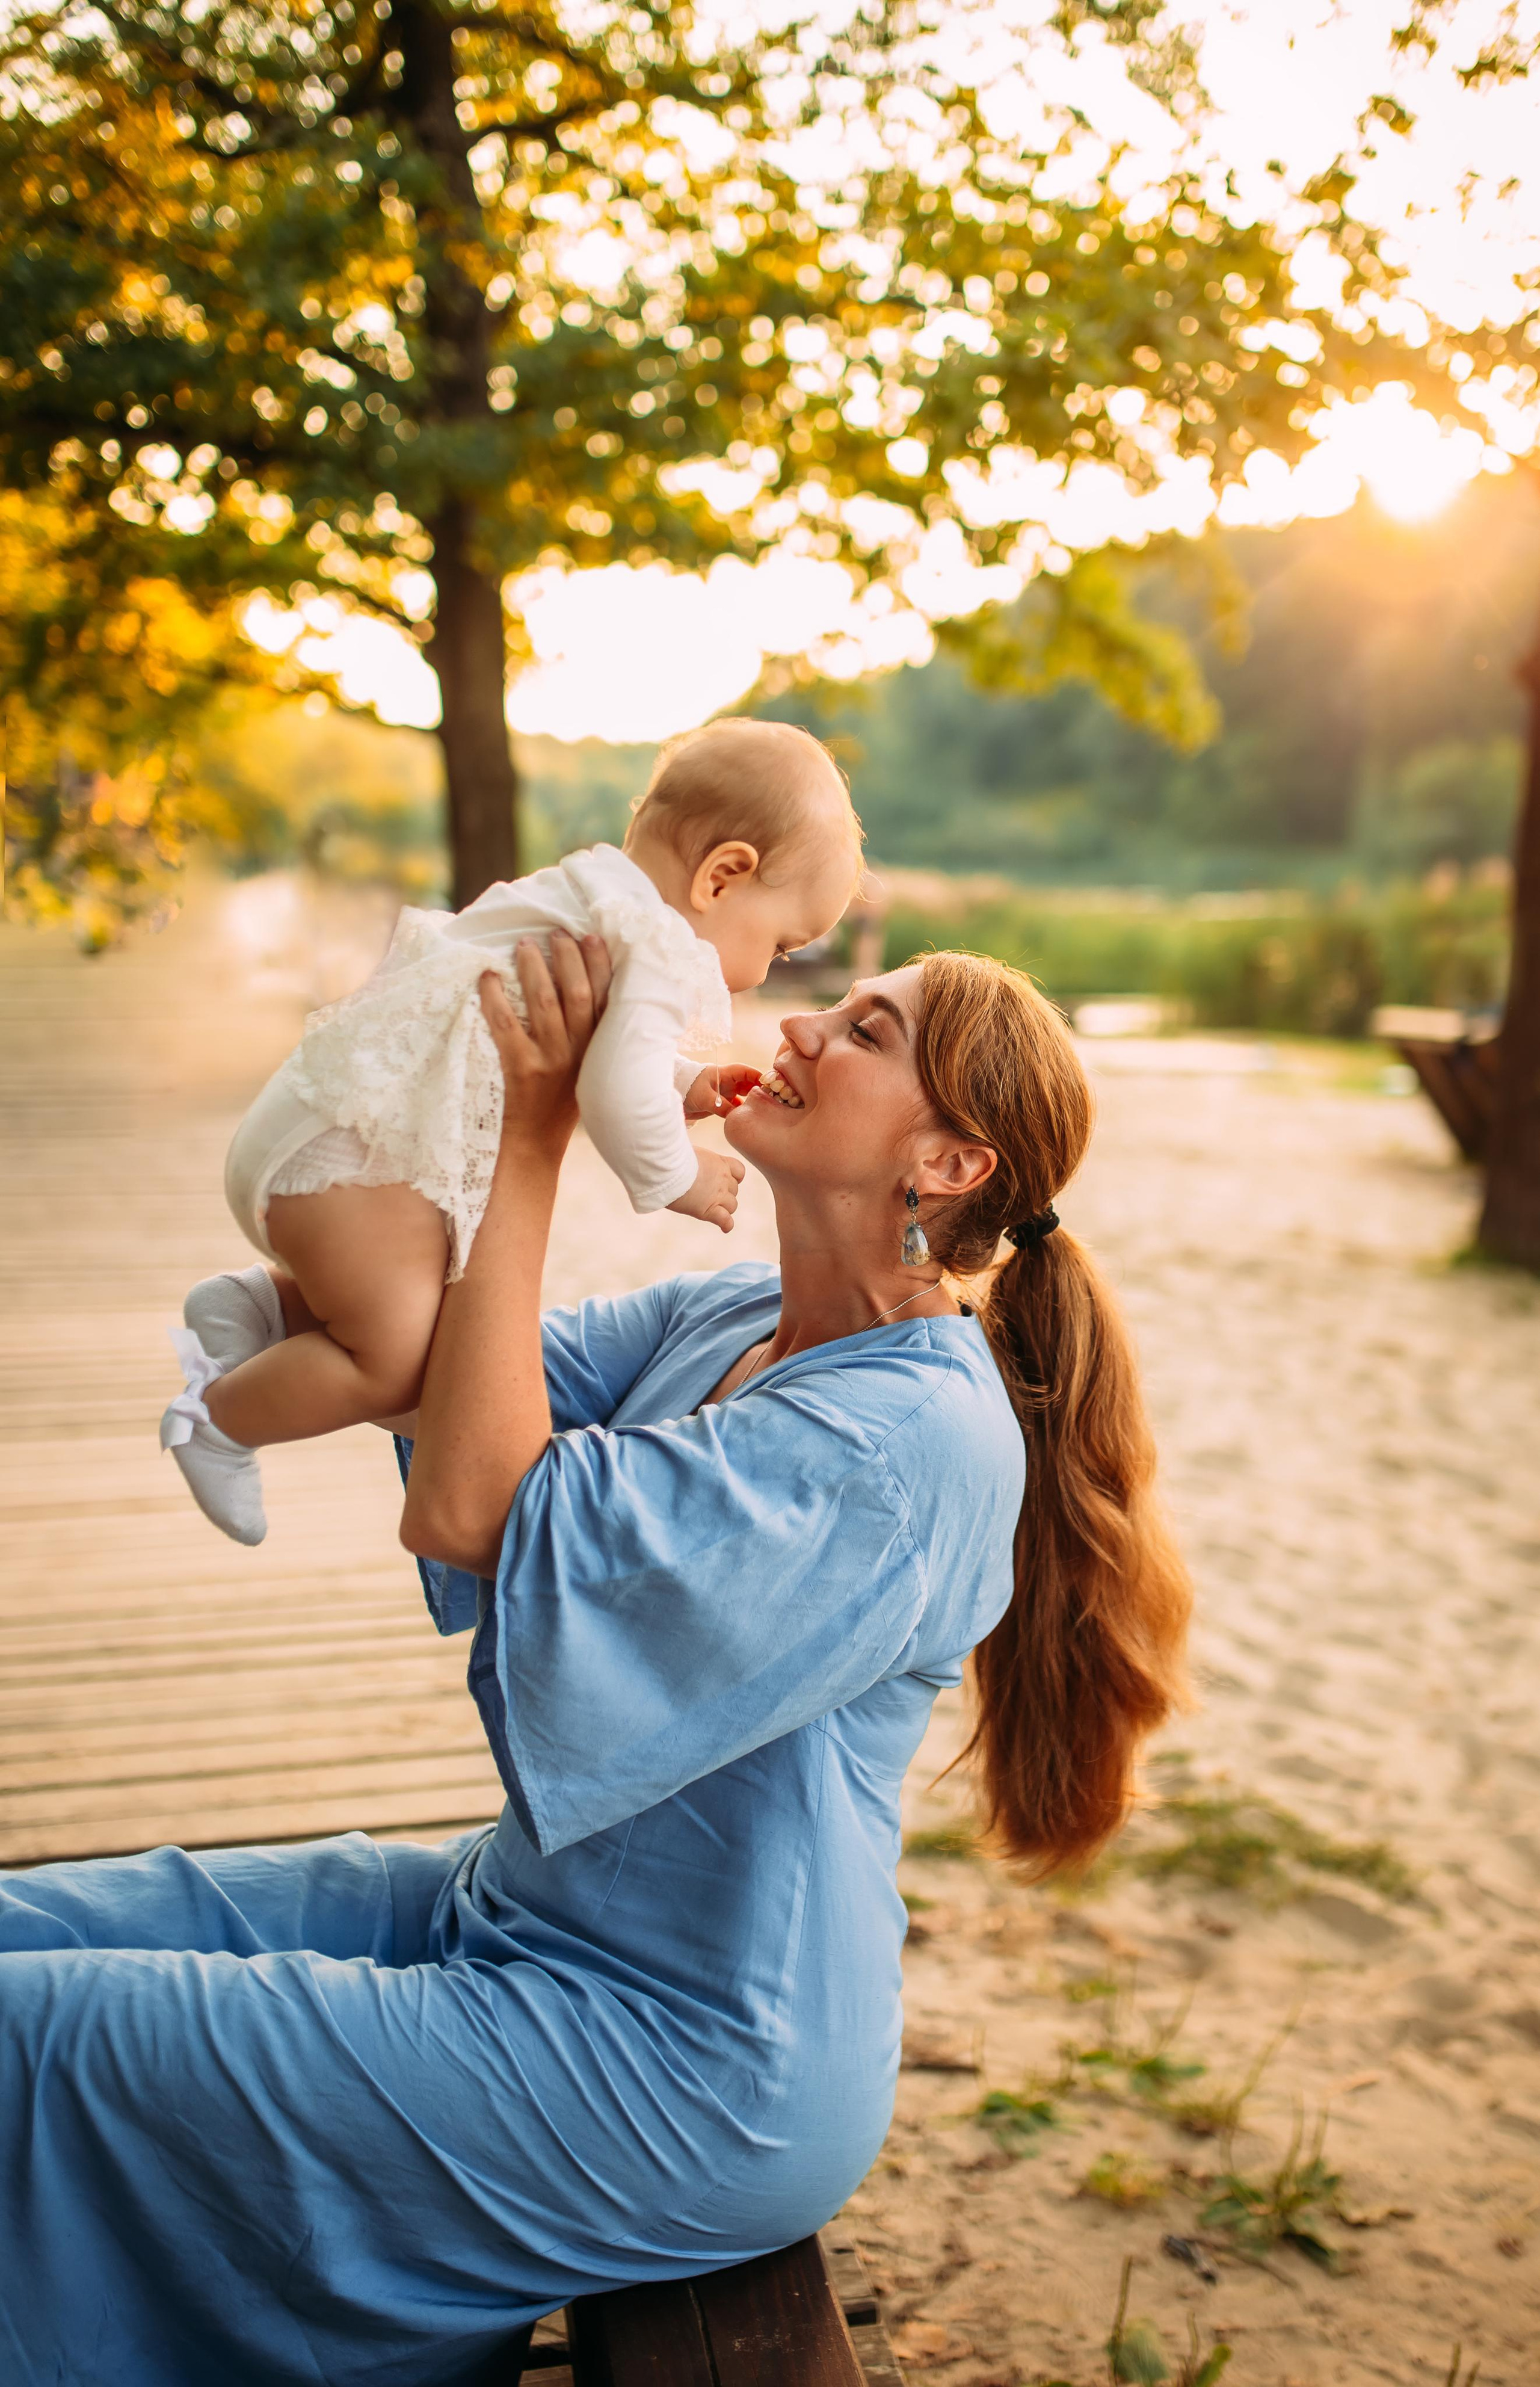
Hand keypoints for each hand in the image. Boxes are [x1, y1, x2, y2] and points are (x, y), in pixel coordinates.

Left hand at [478, 931, 611, 1154]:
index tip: (591, 936)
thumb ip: (593, 1035)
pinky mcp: (521, 1069)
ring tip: (523, 945)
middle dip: (567, 957)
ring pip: (544, 1002)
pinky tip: (488, 977)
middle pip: (578, 993)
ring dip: (533, 967)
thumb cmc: (562, 1101)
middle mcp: (579, 1052)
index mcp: (600, 1049)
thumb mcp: (590, 1068)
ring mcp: (550, 1060)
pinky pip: (506, 1025)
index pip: (607, 998)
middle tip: (555, 932)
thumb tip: (585, 985)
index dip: (600, 964)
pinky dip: (495, 998)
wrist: (535, 1145)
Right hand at [667, 1145, 745, 1233]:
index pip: (739, 1171)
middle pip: (734, 1190)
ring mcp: (718, 1195)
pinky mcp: (709, 1210)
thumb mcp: (689, 1151)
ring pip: (732, 1205)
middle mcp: (723, 1178)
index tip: (725, 1179)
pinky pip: (725, 1220)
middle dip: (724, 1193)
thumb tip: (684, 1157)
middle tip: (706, 1194)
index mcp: (720, 1162)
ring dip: (724, 1207)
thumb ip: (696, 1159)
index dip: (734, 1177)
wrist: (668, 1168)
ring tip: (709, 1208)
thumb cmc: (672, 1157)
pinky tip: (724, 1228)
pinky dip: (726, 1224)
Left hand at [681, 1062, 763, 1121]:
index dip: (758, 1076)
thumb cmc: (687, 1088)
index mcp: (724, 1074)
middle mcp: (727, 1082)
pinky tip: (748, 1118)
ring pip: (744, 1096)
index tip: (769, 1085)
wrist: (673, 1096)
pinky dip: (742, 1111)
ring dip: (752, 1102)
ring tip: (763, 1111)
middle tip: (772, 1100)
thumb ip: (721, 1106)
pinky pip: (736, 1107)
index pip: (746, 1072)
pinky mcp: (721, 1104)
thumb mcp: (705, 1097)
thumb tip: (737, 1115)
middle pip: (749, 1084)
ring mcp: (725, 1093)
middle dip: (759, 1090)